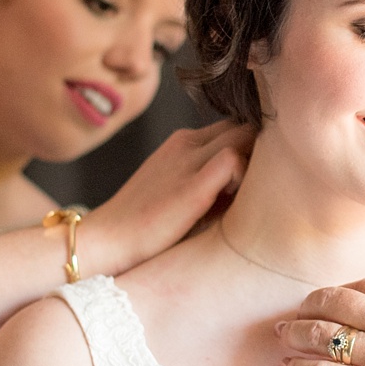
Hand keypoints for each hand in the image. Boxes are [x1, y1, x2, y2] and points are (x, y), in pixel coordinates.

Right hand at [78, 120, 251, 275]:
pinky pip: (233, 160)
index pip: (232, 126)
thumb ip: (211, 181)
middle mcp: (185, 143)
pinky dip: (243, 176)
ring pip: (242, 135)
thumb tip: (251, 190)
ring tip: (244, 195)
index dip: (249, 147)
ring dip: (254, 161)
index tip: (252, 176)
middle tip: (256, 185)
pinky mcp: (191, 185)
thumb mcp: (178, 190)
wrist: (106, 240)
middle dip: (258, 150)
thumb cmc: (145, 225)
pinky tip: (232, 202)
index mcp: (182, 143)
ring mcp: (187, 160)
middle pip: (242, 125)